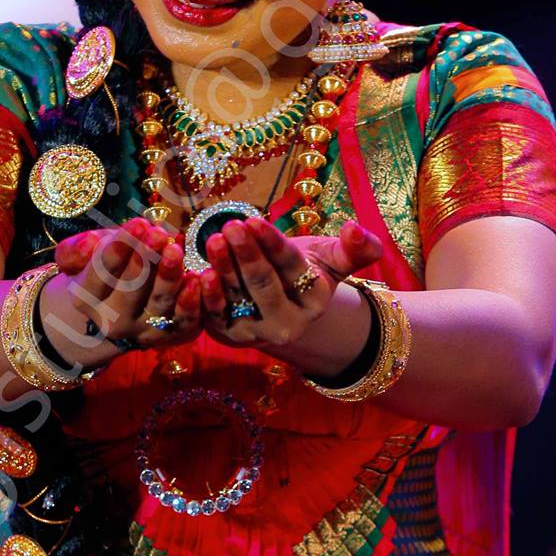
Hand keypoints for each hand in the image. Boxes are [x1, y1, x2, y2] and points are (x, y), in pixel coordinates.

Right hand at [42, 219, 200, 367]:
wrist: (118, 304)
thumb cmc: (103, 267)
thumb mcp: (80, 254)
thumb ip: (76, 249)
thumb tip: (90, 244)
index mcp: (86, 299)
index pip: (100, 274)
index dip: (119, 249)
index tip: (138, 223)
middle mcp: (113, 320)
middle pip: (130, 290)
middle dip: (144, 260)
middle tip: (157, 233)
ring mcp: (143, 330)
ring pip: (158, 304)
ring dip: (168, 277)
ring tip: (175, 250)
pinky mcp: (170, 334)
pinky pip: (183, 321)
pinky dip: (191, 302)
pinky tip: (196, 279)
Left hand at [199, 215, 384, 356]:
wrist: (280, 306)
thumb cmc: (304, 271)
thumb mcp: (331, 259)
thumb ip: (355, 248)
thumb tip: (356, 229)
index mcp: (315, 300)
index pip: (292, 267)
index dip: (272, 244)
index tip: (254, 220)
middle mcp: (288, 323)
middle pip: (264, 284)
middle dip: (246, 254)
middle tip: (230, 226)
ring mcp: (257, 332)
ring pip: (237, 296)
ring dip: (223, 268)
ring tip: (214, 241)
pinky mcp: (229, 335)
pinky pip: (215, 316)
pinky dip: (206, 295)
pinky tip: (199, 272)